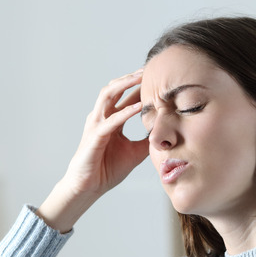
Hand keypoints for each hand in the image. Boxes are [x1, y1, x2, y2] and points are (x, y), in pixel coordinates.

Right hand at [37, 71, 147, 231]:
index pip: (125, 97)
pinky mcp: (94, 137)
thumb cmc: (107, 169)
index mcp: (111, 120)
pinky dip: (124, 112)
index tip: (157, 77)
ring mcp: (96, 125)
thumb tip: (166, 134)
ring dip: (124, 86)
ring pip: (107, 96)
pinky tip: (138, 107)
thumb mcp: (136, 152)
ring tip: (140, 78)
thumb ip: (148, 140)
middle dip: (131, 78)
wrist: (89, 188)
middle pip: (114, 89)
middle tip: (149, 69)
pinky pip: (110, 121)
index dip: (139, 86)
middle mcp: (101, 118)